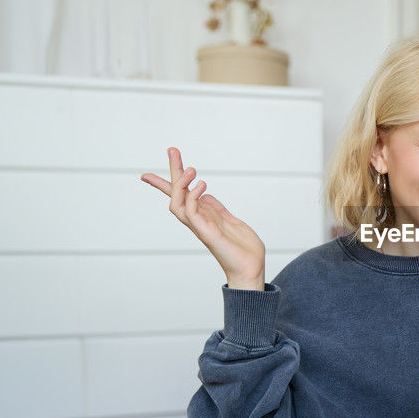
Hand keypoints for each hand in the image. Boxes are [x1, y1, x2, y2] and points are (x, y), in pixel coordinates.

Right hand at [140, 147, 265, 289]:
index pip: (181, 194)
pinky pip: (192, 213)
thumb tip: (206, 195)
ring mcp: (200, 227)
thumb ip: (216, 209)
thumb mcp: (230, 220)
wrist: (251, 268)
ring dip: (181, 184)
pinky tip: (202, 184)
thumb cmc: (242, 248)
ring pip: (177, 203)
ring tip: (191, 169)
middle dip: (173, 171)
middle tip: (172, 149)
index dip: (170, 179)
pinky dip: (193, 197)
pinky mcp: (206, 233)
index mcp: (203, 215)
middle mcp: (197, 220)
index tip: (167, 159)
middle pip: (176, 194)